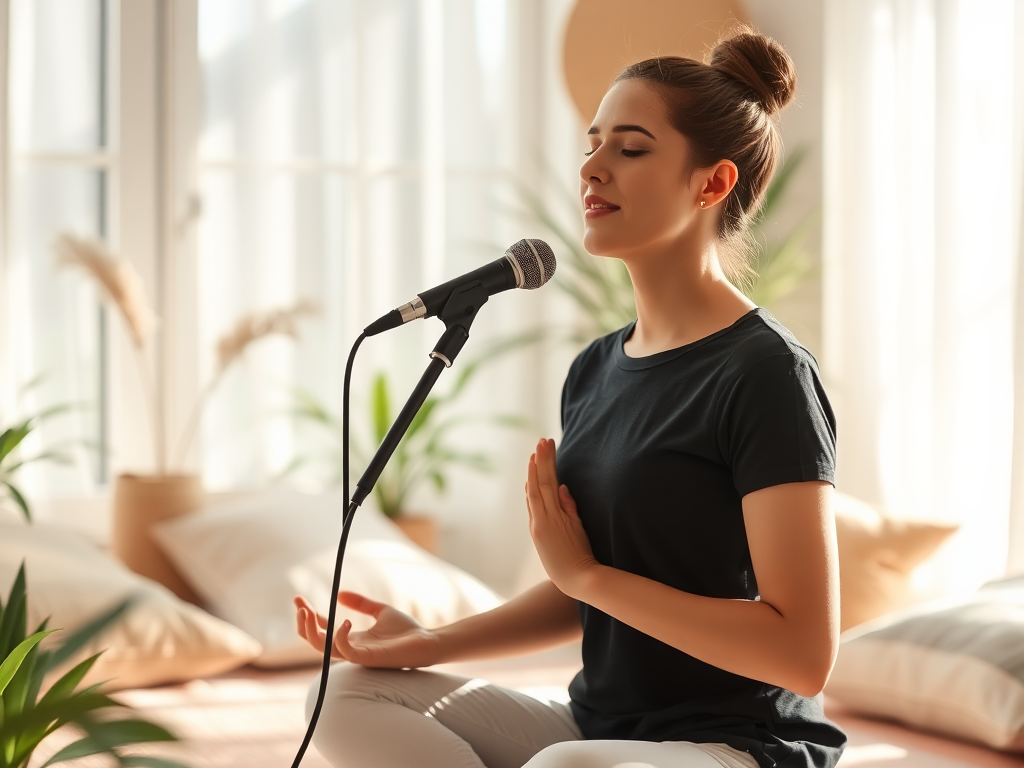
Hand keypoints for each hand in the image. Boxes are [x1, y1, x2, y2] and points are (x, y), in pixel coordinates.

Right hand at [293, 591, 442, 668]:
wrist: (427, 642)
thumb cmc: (406, 631)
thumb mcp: (380, 611)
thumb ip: (361, 603)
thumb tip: (339, 593)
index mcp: (352, 638)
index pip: (321, 630)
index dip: (308, 616)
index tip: (298, 598)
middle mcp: (350, 648)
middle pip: (315, 642)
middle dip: (302, 624)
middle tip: (299, 604)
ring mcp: (357, 655)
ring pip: (322, 649)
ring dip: (310, 631)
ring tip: (306, 611)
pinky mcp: (367, 659)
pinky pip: (345, 652)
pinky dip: (340, 637)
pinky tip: (344, 621)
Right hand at [525, 438, 598, 598]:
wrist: (579, 580)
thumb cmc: (574, 563)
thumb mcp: (571, 533)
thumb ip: (568, 510)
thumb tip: (565, 488)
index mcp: (542, 525)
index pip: (536, 496)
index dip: (536, 476)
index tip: (537, 459)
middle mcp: (540, 520)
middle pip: (537, 485)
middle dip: (539, 462)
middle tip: (540, 441)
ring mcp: (542, 521)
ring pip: (538, 485)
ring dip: (539, 463)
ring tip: (540, 443)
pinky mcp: (545, 524)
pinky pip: (539, 495)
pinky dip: (536, 478)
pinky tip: (536, 463)